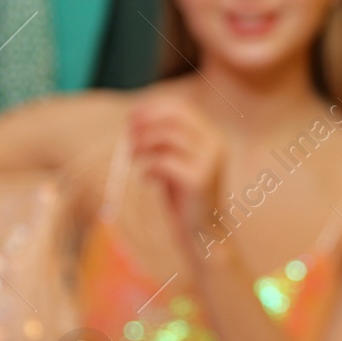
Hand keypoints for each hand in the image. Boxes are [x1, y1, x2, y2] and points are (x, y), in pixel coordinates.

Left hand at [127, 95, 226, 264]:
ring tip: (132, 156)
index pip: (182, 108)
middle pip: (174, 118)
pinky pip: (163, 162)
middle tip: (127, 134)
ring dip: (142, 143)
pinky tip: (147, 178)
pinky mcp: (199, 180)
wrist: (204, 233)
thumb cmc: (186, 196)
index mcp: (212, 136)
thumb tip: (134, 119)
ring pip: (167, 137)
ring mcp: (209, 161)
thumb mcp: (176, 162)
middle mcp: (215, 144)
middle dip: (146, 122)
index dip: (154, 108)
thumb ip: (162, 141)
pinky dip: (148, 167)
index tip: (131, 116)